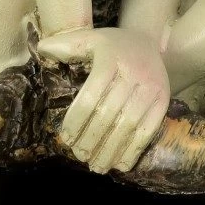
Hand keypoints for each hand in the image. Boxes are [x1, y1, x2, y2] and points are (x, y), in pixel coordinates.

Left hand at [36, 26, 169, 174]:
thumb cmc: (112, 45)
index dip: (76, 121)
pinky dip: (134, 150)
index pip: (91, 96)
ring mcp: (152, 87)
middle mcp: (134, 72)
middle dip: (91, 140)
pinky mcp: (163, 99)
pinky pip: (149, 130)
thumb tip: (41, 49)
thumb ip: (65, 44)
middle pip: (109, 114)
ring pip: (129, 125)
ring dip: (111, 150)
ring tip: (96, 166)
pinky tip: (120, 164)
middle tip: (80, 156)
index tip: (66, 139)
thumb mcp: (90, 38)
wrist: (148, 40)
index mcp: (111, 58)